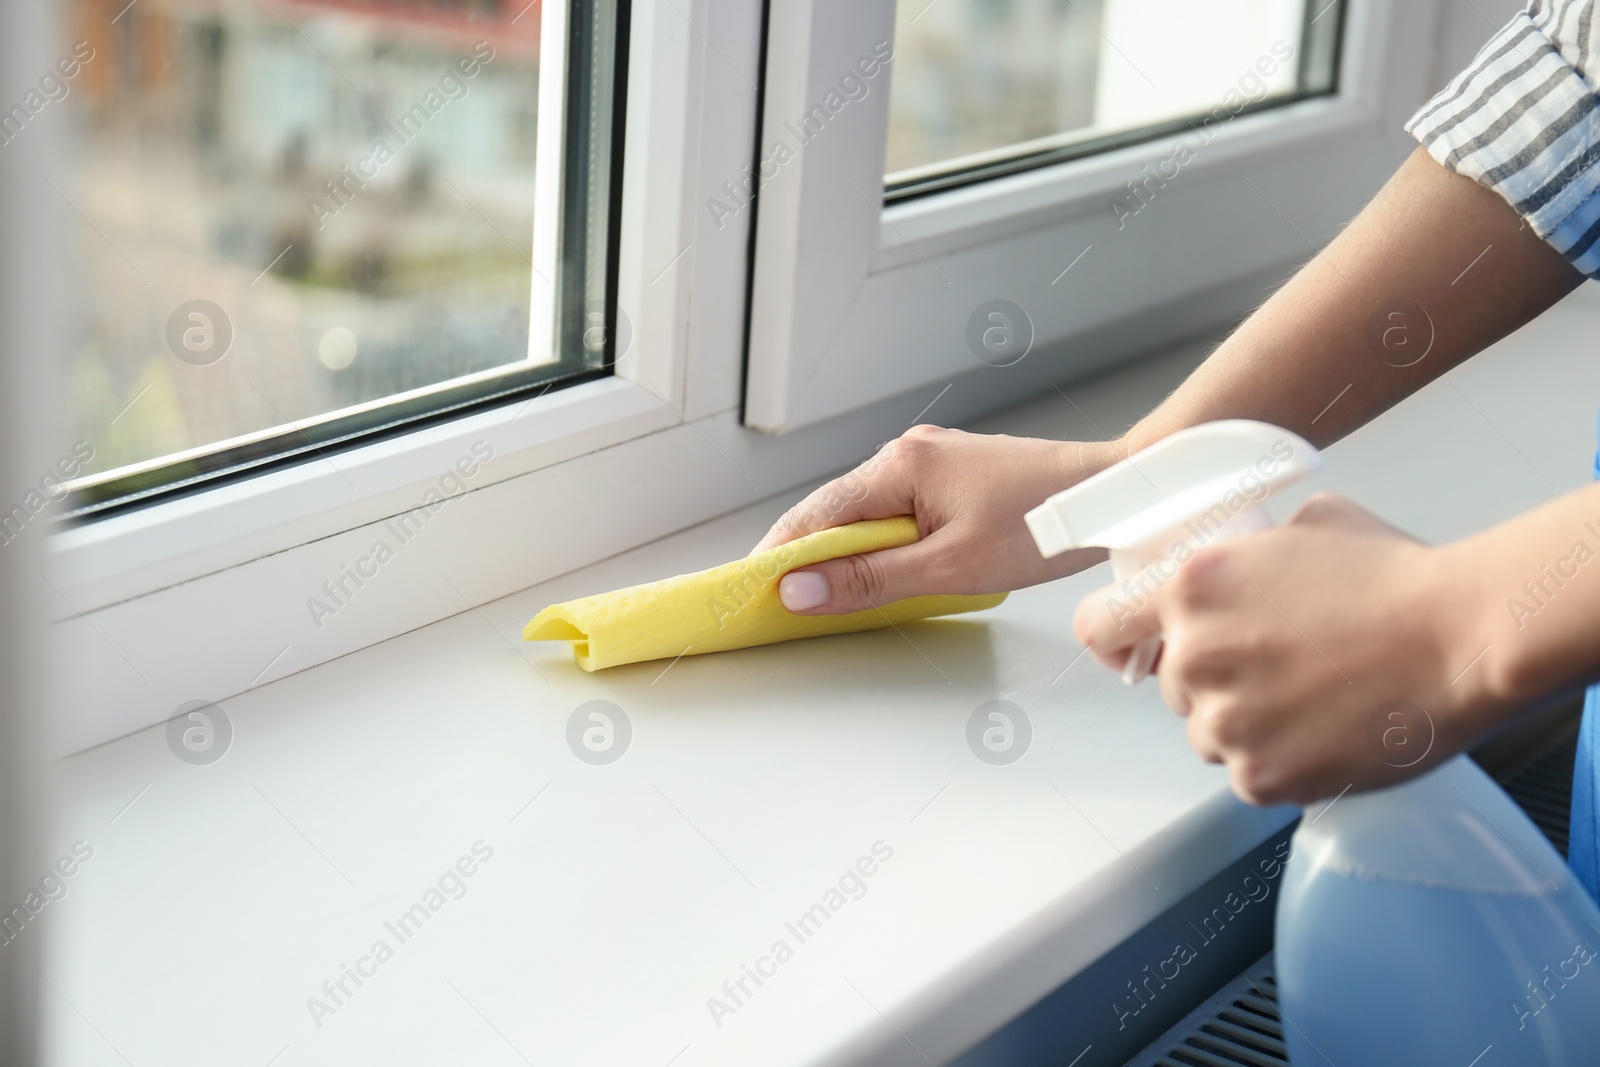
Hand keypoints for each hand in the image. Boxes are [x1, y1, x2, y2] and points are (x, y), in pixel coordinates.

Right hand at [753, 426, 1119, 613]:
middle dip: (805, 557)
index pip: (815, 514)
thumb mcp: (949, 566)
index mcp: (899, 464)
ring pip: (865, 512)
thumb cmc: (1041, 523)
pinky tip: (879, 571)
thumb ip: (871, 580)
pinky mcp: (950, 477)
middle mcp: (907, 452)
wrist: (1107, 495)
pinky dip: (878, 542)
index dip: (779, 556)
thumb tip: (800, 590)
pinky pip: (895, 511)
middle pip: (834, 510)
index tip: (750, 592)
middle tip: (778, 604)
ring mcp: (929, 461)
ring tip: (824, 596)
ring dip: (844, 552)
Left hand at [1073, 493, 1494, 805]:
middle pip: (1171, 684)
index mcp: (1191, 588)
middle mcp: (1194, 657)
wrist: (1463, 638)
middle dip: (1211, 678)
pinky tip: (1327, 728)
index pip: (1101, 626)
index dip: (1118, 637)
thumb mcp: (1306, 525)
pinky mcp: (1261, 777)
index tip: (1134, 646)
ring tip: (1313, 696)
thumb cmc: (1396, 576)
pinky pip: (1248, 773)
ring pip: (1207, 732)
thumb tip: (1239, 559)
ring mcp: (1225, 722)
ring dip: (1244, 722)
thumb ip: (1246, 550)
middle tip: (1279, 665)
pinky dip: (1281, 759)